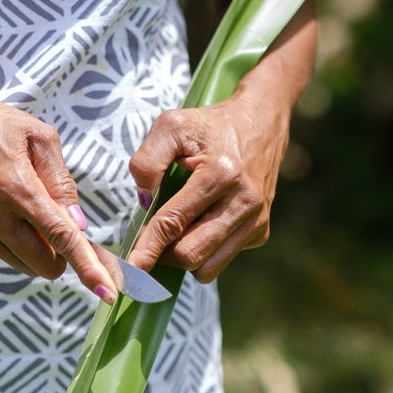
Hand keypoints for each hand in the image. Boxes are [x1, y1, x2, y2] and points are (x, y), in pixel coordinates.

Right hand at [0, 91, 116, 302]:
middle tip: (58, 225)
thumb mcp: (39, 137)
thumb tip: (78, 225)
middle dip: (61, 255)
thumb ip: (62, 182)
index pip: (59, 237)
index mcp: (18, 189)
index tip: (106, 292)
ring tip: (22, 206)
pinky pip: (2, 251)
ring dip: (35, 246)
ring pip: (24, 262)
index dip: (86, 266)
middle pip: (44, 263)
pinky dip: (11, 238)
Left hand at [126, 95, 289, 282]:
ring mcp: (257, 220)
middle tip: (146, 241)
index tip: (130, 269)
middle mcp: (244, 202)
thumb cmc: (209, 125)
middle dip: (162, 255)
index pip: (174, 222)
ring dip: (182, 257)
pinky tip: (199, 224)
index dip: (148, 248)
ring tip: (173, 231)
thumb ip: (148, 161)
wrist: (260, 122)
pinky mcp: (261, 231)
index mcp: (220, 173)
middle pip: (190, 254)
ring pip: (207, 266)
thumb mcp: (170, 126)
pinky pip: (222, 258)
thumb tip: (145, 203)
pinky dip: (203, 251)